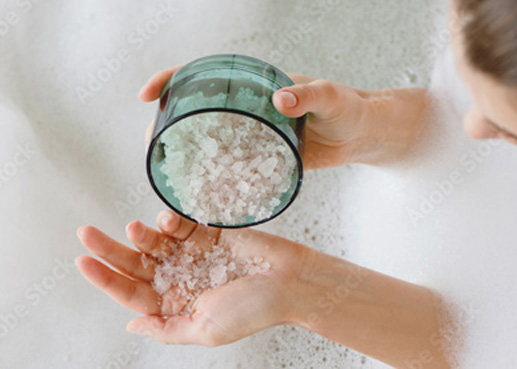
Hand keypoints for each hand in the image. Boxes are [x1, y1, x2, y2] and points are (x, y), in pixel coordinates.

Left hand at [75, 210, 309, 346]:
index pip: (130, 292)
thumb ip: (166, 329)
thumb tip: (130, 326)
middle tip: (86, 233)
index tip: (82, 261)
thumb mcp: (204, 331)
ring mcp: (195, 256)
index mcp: (176, 305)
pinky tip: (166, 222)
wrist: (291, 282)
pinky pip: (182, 225)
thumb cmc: (254, 310)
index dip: (105, 278)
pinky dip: (169, 222)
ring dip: (141, 235)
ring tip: (136, 229)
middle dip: (110, 249)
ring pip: (154, 243)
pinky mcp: (210, 235)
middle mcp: (181, 280)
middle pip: (135, 264)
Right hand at [139, 67, 378, 169]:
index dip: (171, 80)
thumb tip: (281, 98)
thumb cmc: (349, 108)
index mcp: (255, 83)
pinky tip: (203, 191)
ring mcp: (254, 133)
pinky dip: (216, 175)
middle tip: (152, 144)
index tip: (148, 95)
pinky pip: (233, 165)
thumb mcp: (329, 98)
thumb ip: (308, 96)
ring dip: (187, 154)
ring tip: (167, 171)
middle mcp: (248, 106)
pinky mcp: (264, 157)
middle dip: (168, 123)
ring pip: (210, 140)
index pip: (203, 74)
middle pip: (196, 110)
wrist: (364, 134)